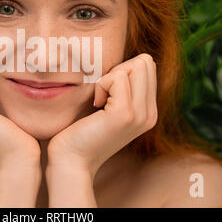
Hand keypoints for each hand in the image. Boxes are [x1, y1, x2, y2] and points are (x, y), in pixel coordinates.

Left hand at [47, 53, 157, 178]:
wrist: (71, 160)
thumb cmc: (82, 129)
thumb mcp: (109, 106)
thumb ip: (123, 87)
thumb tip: (126, 61)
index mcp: (148, 110)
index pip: (147, 65)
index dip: (123, 70)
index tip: (107, 92)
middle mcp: (150, 113)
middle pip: (145, 62)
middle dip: (119, 70)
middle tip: (103, 94)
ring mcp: (140, 114)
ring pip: (135, 65)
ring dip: (110, 77)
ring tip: (100, 101)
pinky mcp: (125, 114)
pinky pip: (117, 77)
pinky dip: (101, 84)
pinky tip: (96, 105)